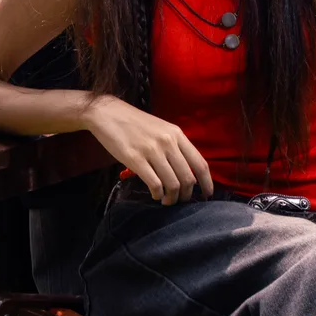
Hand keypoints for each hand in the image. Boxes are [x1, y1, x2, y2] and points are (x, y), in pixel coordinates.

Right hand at [83, 95, 213, 205]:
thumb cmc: (135, 123)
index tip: (207, 195)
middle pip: (188, 178)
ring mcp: (152, 151)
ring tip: (166, 200)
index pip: (199, 163)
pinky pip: (154, 184)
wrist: (108, 113)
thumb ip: (174, 146)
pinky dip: (157, 194)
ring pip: (173, 184)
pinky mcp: (135, 159)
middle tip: (180, 201)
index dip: (207, 183)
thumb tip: (185, 172)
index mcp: (177, 134)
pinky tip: (154, 194)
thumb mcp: (161, 129)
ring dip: (171, 198)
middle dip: (186, 195)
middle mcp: (168, 142)